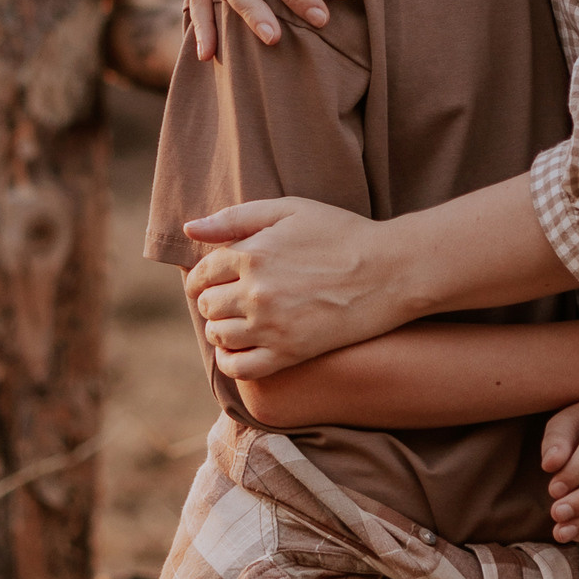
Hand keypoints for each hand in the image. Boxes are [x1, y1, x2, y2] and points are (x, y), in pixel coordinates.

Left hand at [184, 195, 396, 373]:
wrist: (389, 272)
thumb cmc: (341, 234)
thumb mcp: (289, 211)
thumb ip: (235, 217)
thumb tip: (189, 228)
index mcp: (252, 253)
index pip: (202, 272)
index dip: (205, 276)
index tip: (215, 279)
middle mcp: (255, 292)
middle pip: (207, 305)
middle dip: (214, 300)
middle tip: (232, 299)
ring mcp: (271, 326)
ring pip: (219, 335)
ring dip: (222, 328)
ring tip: (239, 321)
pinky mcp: (289, 353)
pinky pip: (240, 368)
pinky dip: (230, 361)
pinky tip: (239, 350)